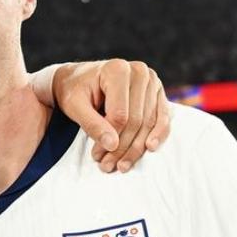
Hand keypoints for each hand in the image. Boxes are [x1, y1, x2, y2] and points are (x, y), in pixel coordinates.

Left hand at [51, 59, 170, 172]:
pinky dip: (157, 134)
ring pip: (149, 122)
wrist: (79, 78)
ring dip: (137, 147)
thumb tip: (111, 145)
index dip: (110, 139)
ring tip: (121, 165)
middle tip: (107, 166)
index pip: (120, 114)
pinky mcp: (157, 90)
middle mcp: (139, 71)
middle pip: (136, 119)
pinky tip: (150, 148)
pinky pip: (162, 116)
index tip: (97, 157)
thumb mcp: (74, 106)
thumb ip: (91, 124)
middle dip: (122, 147)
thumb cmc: (74, 90)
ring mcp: (151, 80)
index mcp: (117, 70)